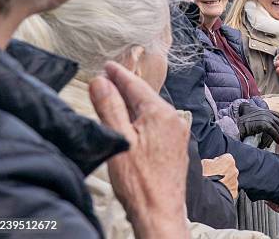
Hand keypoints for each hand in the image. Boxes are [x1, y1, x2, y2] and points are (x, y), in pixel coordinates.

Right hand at [90, 61, 189, 238]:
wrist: (160, 212)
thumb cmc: (139, 181)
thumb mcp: (119, 138)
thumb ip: (109, 107)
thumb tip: (101, 82)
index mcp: (161, 113)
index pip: (136, 86)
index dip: (119, 74)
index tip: (108, 65)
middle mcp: (174, 120)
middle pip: (145, 97)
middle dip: (126, 87)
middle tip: (109, 77)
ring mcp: (177, 134)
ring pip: (151, 111)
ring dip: (133, 104)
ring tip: (116, 97)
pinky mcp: (176, 147)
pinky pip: (157, 124)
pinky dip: (142, 118)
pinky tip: (132, 123)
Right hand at [202, 154, 238, 199]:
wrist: (207, 193)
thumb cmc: (205, 177)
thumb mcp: (203, 163)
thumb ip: (211, 161)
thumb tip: (211, 162)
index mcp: (228, 160)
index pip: (225, 158)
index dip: (217, 162)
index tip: (212, 166)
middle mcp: (234, 170)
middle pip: (228, 168)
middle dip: (222, 171)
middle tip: (212, 176)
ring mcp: (235, 181)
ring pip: (230, 179)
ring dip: (224, 181)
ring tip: (214, 184)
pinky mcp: (234, 191)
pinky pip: (230, 189)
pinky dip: (225, 190)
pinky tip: (218, 191)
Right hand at [238, 102, 278, 148]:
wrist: (236, 125)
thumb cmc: (243, 124)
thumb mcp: (254, 120)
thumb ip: (261, 122)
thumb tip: (267, 129)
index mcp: (264, 110)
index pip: (277, 116)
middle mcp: (265, 112)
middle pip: (278, 122)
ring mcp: (264, 117)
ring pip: (277, 127)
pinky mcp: (263, 123)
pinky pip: (273, 131)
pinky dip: (277, 137)